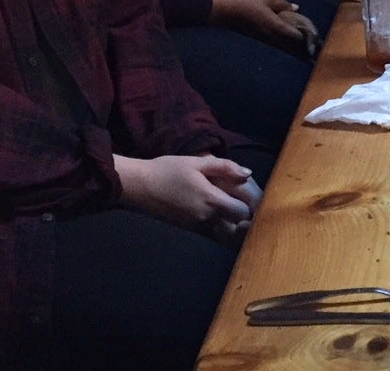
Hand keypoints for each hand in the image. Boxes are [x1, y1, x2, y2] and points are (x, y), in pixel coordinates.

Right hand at [114, 154, 258, 231]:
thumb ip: (225, 168)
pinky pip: (211, 227)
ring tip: (228, 199)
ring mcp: (196, 225)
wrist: (139, 186)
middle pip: (236, 223)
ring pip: (224, 226)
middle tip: (242, 196)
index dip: (250, 204)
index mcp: (211, 200)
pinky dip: (217, 219)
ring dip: (229, 216)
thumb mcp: (198, 162)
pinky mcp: (188, 228)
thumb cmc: (168, 170)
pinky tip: (213, 204)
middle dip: (242, 212)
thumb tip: (248, 173)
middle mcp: (206, 217)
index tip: (251, 194)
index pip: (243, 212)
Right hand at [210, 0, 320, 55]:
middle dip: (304, 51)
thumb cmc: (245, 2)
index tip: (318, 42)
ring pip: (285, 48)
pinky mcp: (259, 39)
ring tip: (308, 57)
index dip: (307, 39)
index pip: (296, 36)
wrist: (223, 11)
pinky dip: (287, 48)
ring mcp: (264, 39)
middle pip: (292, 47)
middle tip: (317, 56)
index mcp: (275, 26)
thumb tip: (297, 8)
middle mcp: (271, 36)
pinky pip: (278, 45)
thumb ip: (282, 3)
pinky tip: (291, 48)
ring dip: (296, 52)